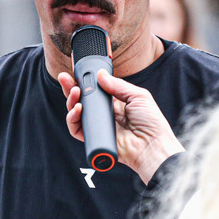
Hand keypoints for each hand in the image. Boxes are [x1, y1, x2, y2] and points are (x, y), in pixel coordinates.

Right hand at [59, 70, 183, 184]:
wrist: (153, 145)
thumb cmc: (151, 123)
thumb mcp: (138, 96)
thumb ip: (118, 85)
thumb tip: (100, 75)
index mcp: (115, 103)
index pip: (94, 91)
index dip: (84, 82)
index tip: (77, 74)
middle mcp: (104, 114)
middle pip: (82, 101)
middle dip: (71, 89)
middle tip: (65, 79)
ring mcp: (98, 127)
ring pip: (76, 114)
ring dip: (71, 101)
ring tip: (75, 93)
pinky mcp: (94, 139)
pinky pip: (77, 129)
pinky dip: (73, 119)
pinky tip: (78, 109)